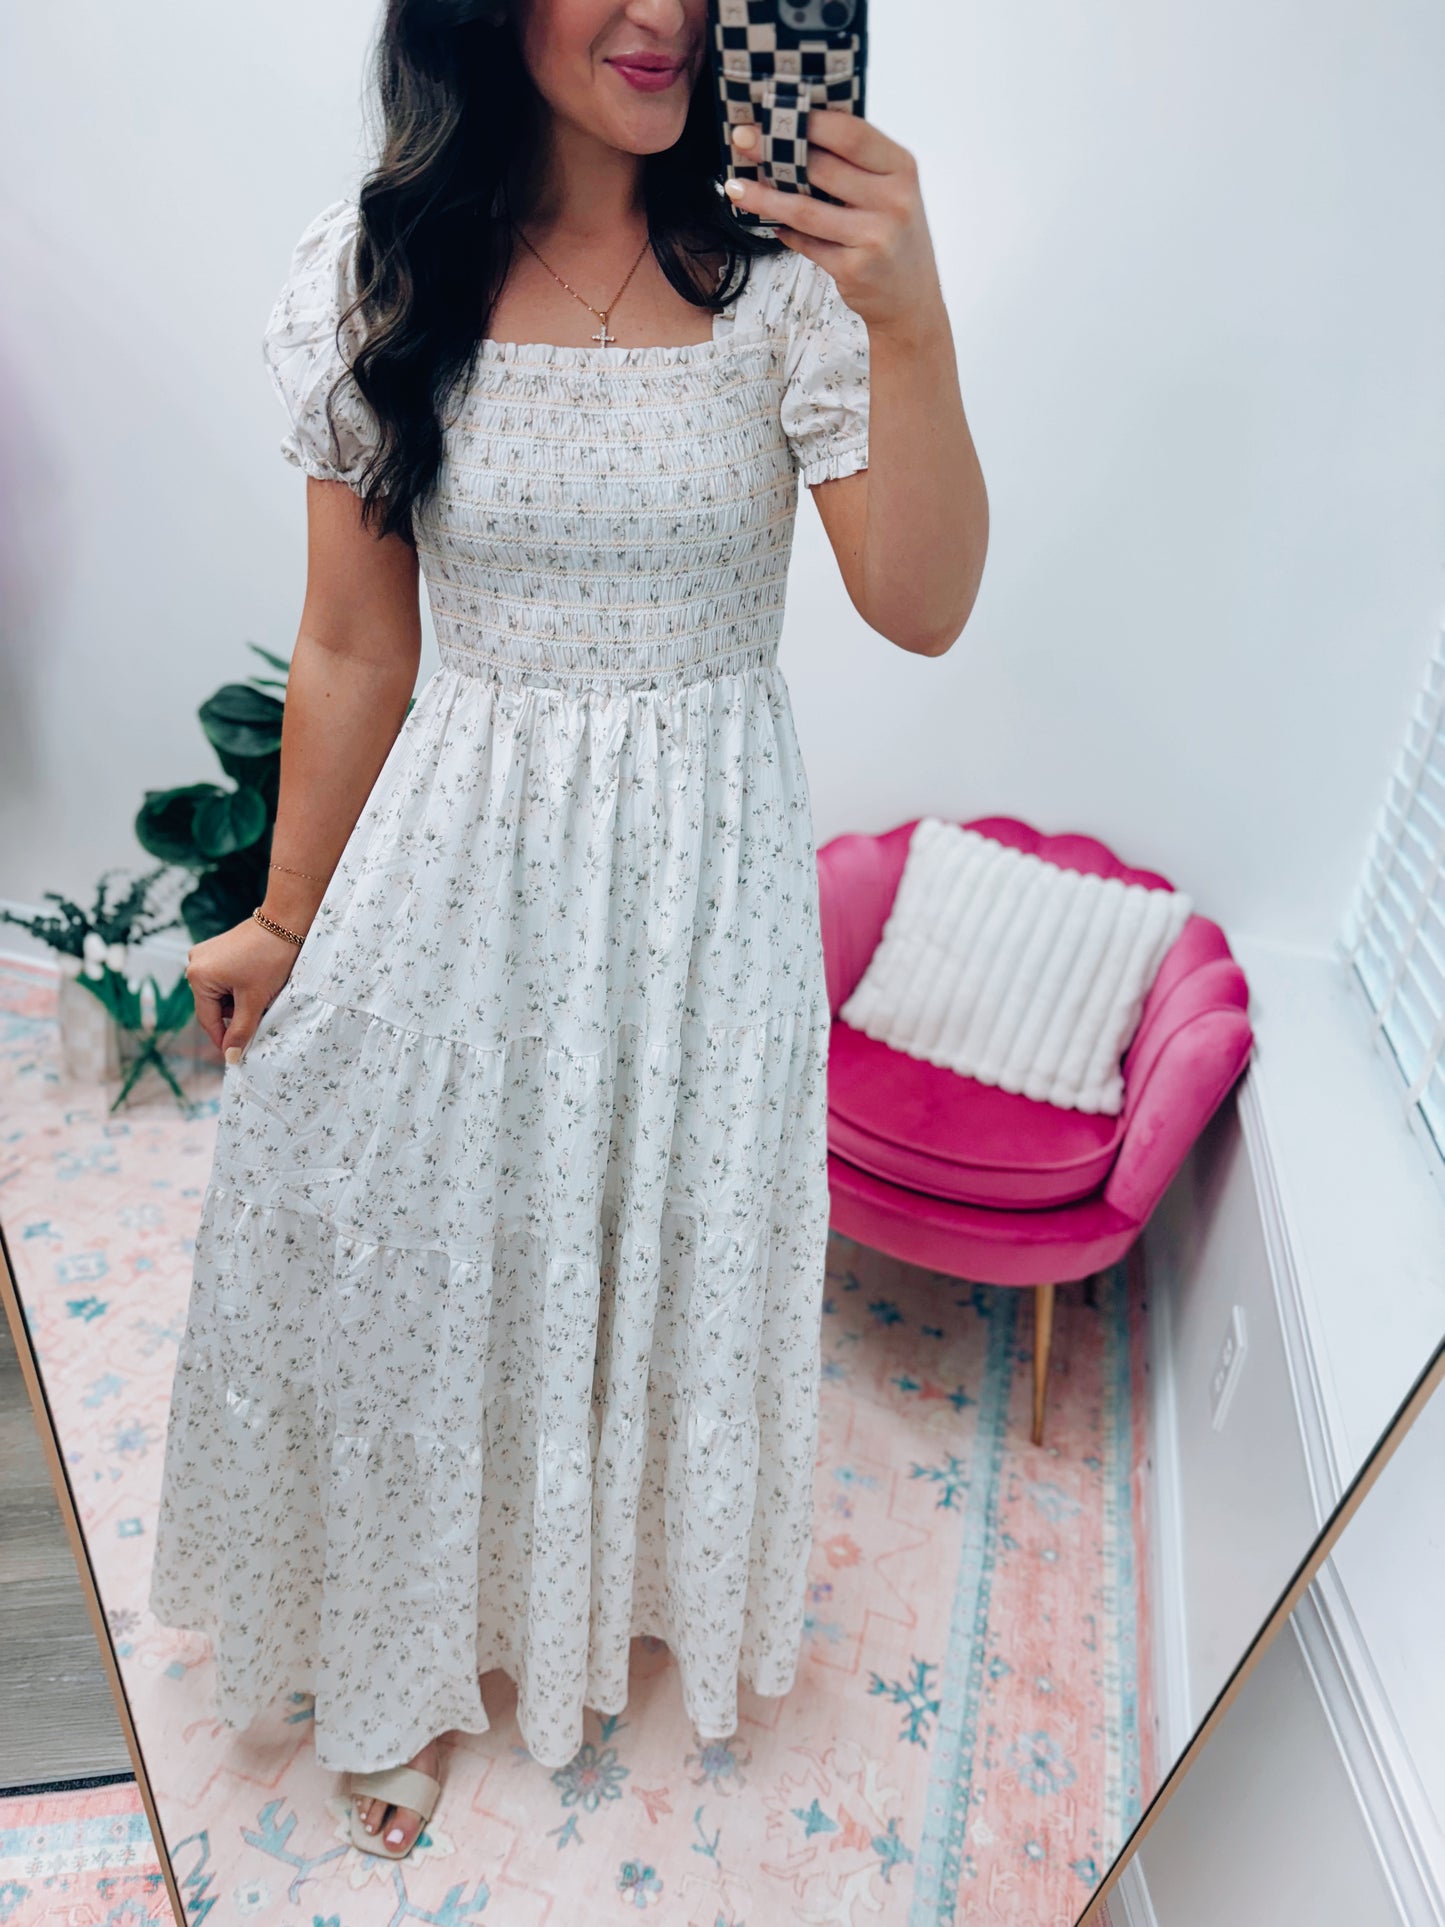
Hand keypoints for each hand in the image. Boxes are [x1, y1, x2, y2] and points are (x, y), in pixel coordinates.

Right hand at [185, 916, 302, 1061]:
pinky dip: (238, 988)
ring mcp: (205, 955)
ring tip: (260, 995)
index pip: (208, 1020)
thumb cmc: (270, 958)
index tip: (236, 1056)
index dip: (223, 1039)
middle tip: (258, 1017)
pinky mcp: (217, 950)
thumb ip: (241, 1030)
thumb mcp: (255, 1000)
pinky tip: (256, 983)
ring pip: (220, 994)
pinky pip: (224, 979)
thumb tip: (230, 1057)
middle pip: (213, 1007)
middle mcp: (194, 964)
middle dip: (234, 1015)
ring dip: (238, 1002)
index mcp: (198, 977)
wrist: (286, 923)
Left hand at [725, 111, 943, 338]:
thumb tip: (795, 135)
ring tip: (735, 187)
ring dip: (765, 197)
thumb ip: (856, 165)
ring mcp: (874, 237)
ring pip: (805, 209)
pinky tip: (770, 224)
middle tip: (742, 140)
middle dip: (775, 150)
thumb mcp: (890, 191)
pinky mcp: (854, 268)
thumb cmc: (893, 235)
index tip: (773, 110)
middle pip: (822, 167)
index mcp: (901, 169)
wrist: (912, 298)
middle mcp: (893, 200)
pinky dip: (785, 232)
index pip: (851, 133)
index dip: (809, 120)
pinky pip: (807, 244)